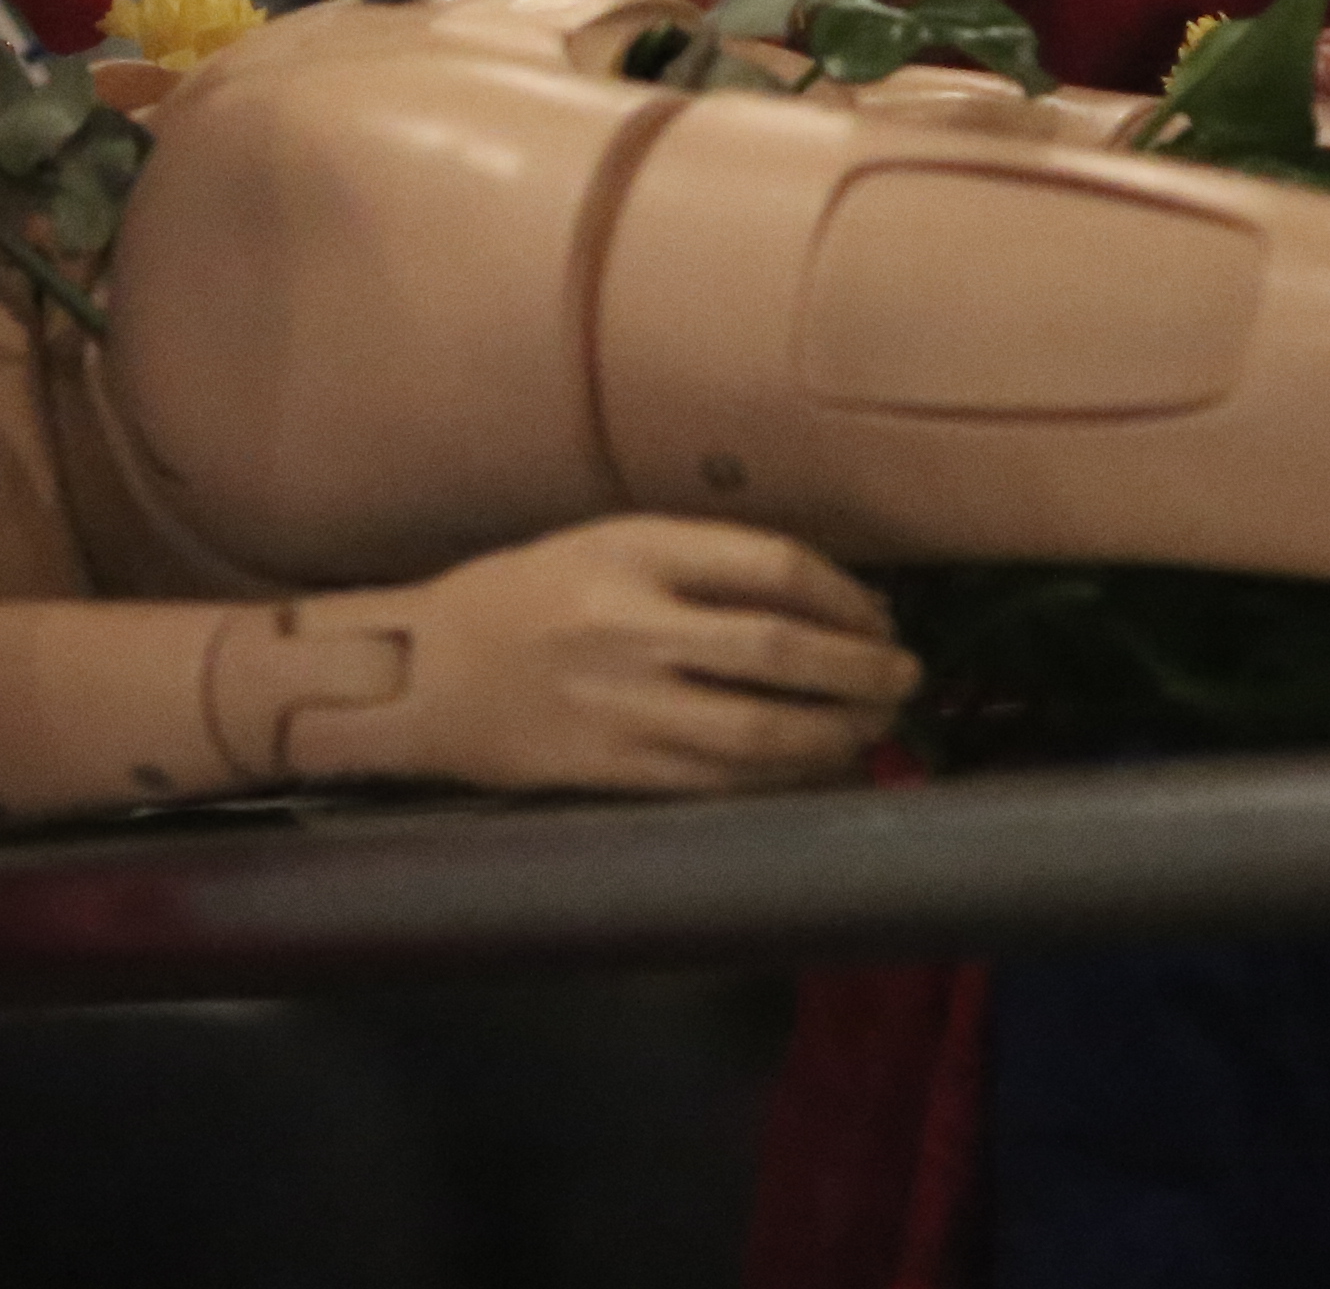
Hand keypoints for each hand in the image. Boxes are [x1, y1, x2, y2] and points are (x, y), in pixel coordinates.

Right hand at [275, 517, 918, 797]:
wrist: (424, 675)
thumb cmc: (525, 597)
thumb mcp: (606, 546)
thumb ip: (704, 565)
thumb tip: (830, 605)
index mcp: (631, 550)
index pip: (773, 566)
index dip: (846, 596)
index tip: (881, 615)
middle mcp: (630, 624)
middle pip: (782, 650)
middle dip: (862, 670)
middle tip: (905, 677)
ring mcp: (623, 705)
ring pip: (763, 730)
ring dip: (838, 732)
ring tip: (874, 726)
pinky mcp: (614, 770)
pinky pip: (724, 782)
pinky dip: (786, 779)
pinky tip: (818, 768)